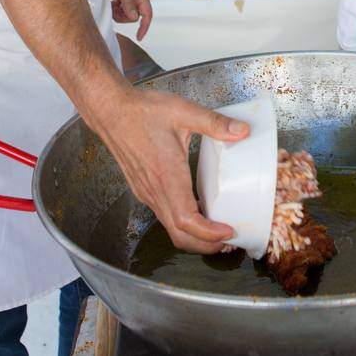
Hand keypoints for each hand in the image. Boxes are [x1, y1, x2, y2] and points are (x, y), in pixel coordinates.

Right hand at [90, 86, 248, 252]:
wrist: (111, 112)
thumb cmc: (143, 112)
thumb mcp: (184, 111)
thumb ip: (214, 123)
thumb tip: (243, 131)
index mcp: (166, 176)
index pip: (187, 220)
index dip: (208, 233)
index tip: (229, 232)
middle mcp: (155, 190)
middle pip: (180, 235)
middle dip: (205, 244)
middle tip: (230, 240)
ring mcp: (147, 193)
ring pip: (171, 228)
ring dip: (195, 237)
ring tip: (218, 231)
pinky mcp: (143, 190)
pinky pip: (164, 216)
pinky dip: (183, 224)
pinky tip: (198, 211)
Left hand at [104, 0, 151, 39]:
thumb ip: (128, 3)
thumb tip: (135, 18)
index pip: (147, 14)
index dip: (144, 27)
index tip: (139, 38)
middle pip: (135, 16)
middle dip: (124, 17)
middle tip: (114, 10)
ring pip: (127, 12)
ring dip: (118, 12)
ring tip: (111, 4)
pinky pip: (122, 7)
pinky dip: (116, 7)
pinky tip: (111, 1)